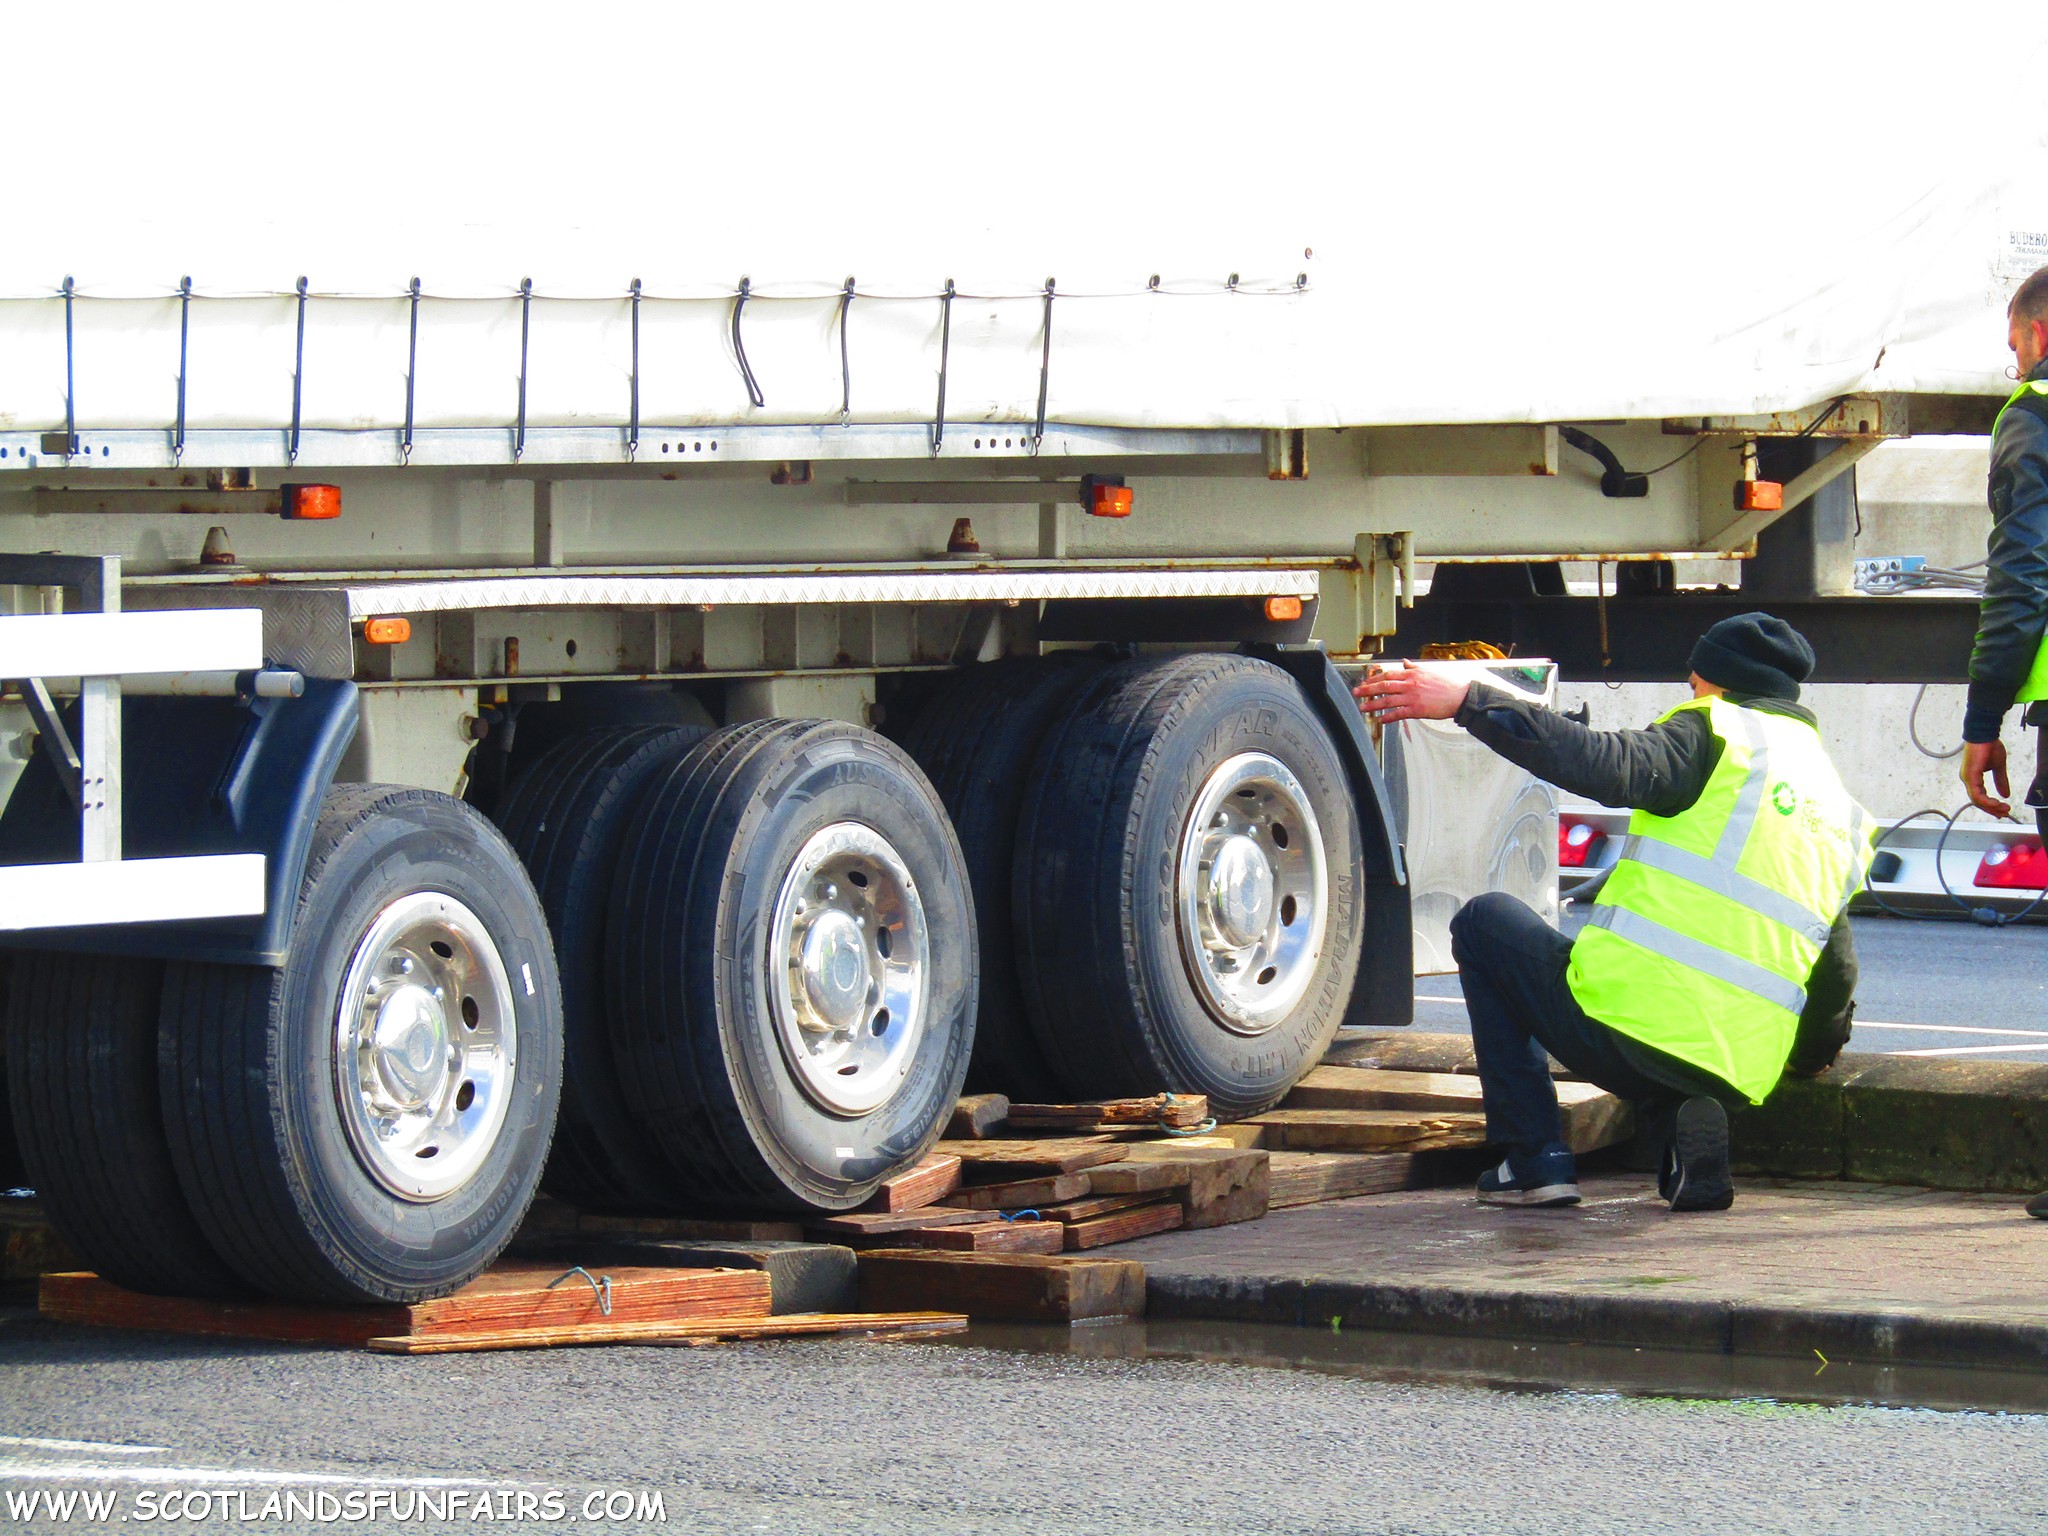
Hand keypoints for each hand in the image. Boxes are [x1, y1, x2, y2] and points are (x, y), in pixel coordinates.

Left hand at [1351, 662, 1470, 723]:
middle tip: (1356, 693)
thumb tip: (1403, 662)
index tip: (1364, 683)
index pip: (1388, 675)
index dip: (1374, 679)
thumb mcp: (1427, 672)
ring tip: (1363, 708)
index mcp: (1411, 674)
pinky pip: (1398, 714)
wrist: (1459, 697)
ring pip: (1388, 701)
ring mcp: (1412, 697)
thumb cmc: (1444, 685)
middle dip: (1367, 690)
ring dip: (1373, 705)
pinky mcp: (1417, 710)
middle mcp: (1410, 685)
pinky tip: (1380, 720)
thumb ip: (1413, 667)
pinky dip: (1388, 717)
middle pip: (1384, 686)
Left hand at [1960, 739, 2012, 818]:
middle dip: (1991, 809)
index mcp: (1972, 778)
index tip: (2001, 811)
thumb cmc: (1989, 747)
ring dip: (1991, 806)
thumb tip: (2005, 794)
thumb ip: (2000, 781)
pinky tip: (1996, 804)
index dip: (1990, 805)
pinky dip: (1986, 801)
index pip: (1979, 797)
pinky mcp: (1969, 776)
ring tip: (2003, 809)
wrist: (1985, 735)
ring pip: (1977, 800)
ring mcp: (1967, 778)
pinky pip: (1976, 794)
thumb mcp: (1998, 767)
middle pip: (1977, 801)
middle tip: (2004, 814)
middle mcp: (1967, 779)